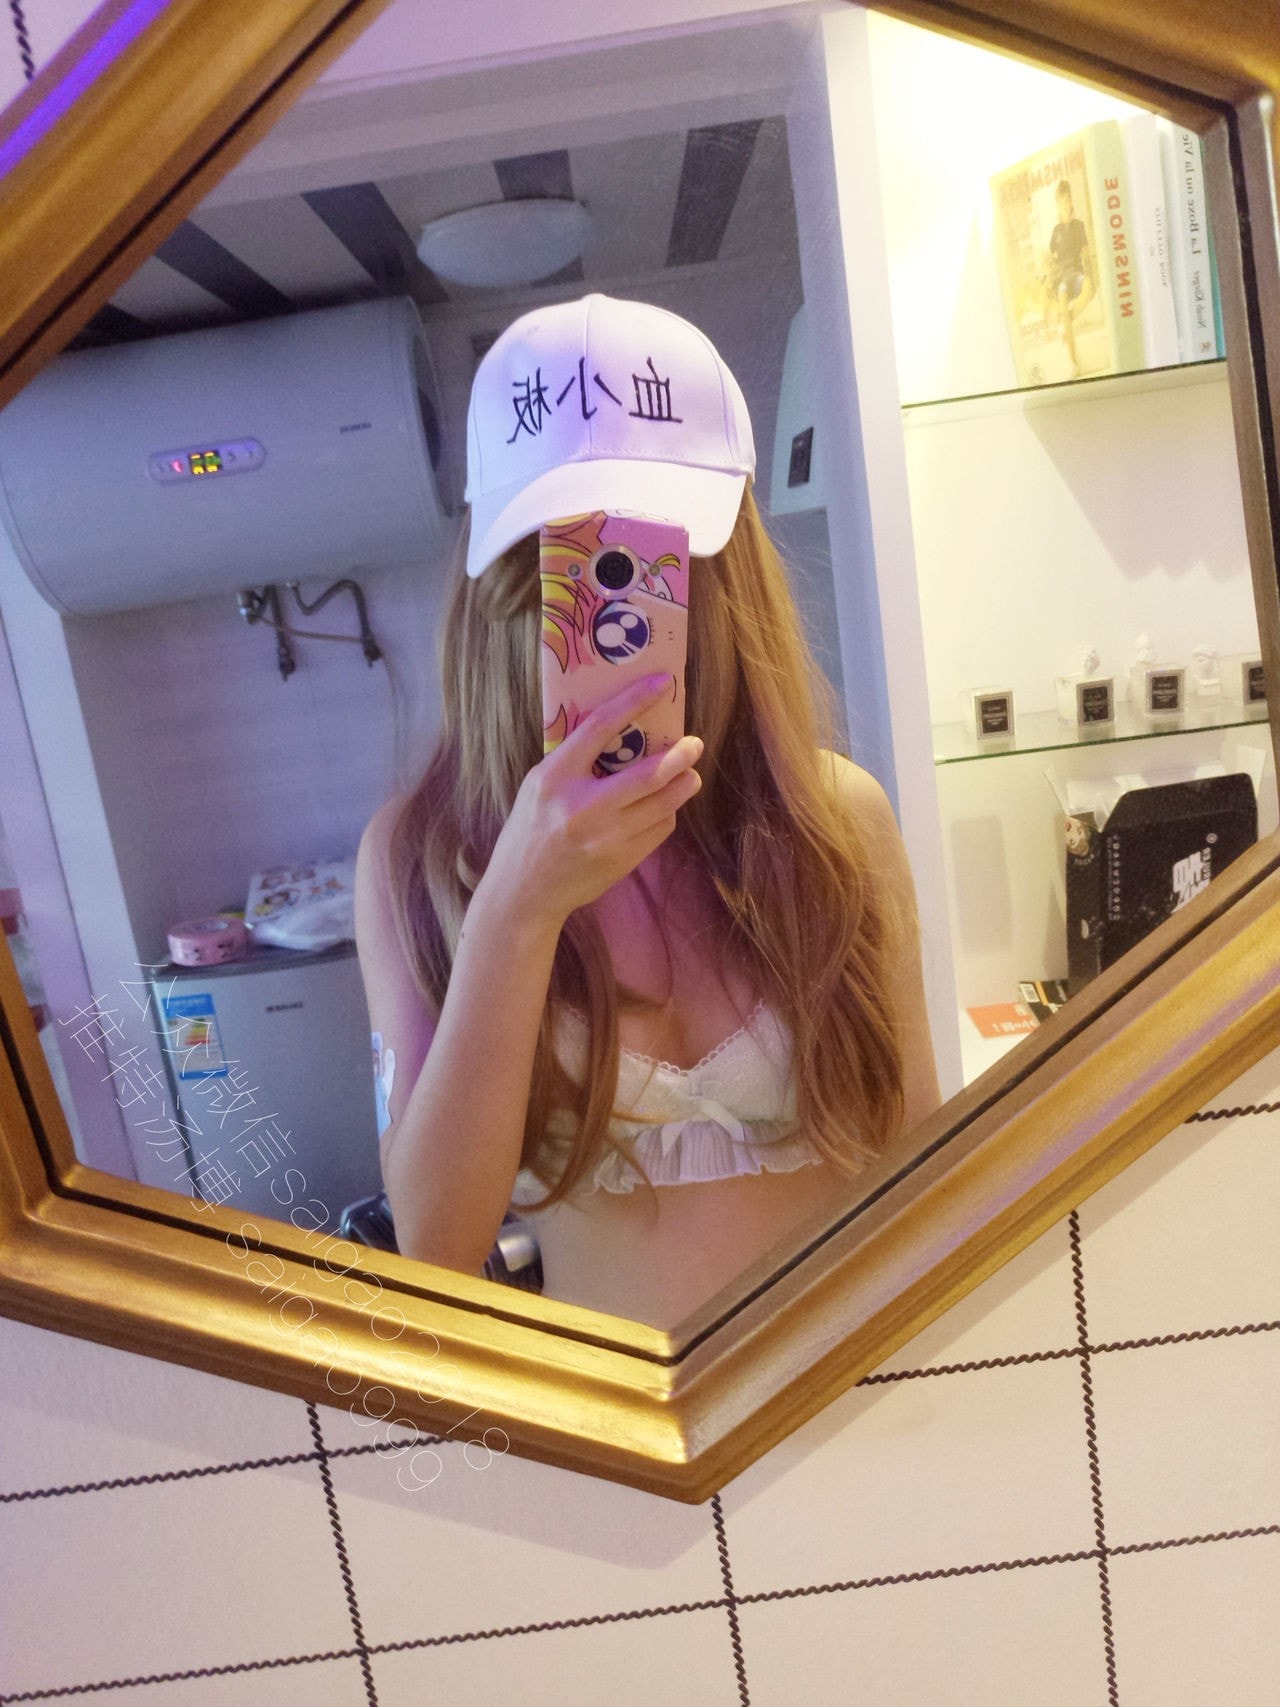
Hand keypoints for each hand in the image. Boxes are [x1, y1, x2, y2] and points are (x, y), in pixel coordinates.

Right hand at [480, 673, 702, 928]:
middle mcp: (581, 807)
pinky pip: (659, 829)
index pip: (601, 727)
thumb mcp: (539, 785)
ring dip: (683, 785)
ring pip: (663, 804)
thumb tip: (624, 730)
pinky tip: (664, 806)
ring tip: (688, 774)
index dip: (635, 700)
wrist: (524, 892)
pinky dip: (667, 813)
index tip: (663, 684)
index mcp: (555, 777)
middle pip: (648, 774)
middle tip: (694, 744)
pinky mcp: (621, 860)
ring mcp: (604, 838)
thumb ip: (575, 761)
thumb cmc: (531, 829)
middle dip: (680, 756)